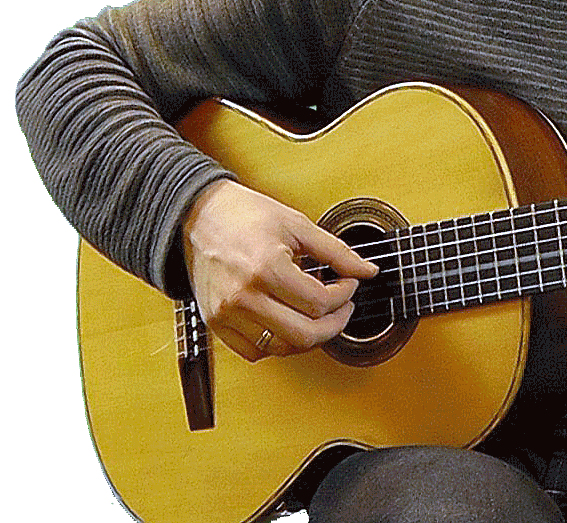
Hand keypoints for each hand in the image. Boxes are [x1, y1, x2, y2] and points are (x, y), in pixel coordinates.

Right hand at [181, 178, 378, 361]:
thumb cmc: (246, 215)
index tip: (348, 284)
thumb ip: (336, 251)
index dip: (345, 296)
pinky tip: (287, 322)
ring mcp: (226, 314)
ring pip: (281, 348)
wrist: (200, 216)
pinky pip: (253, 352)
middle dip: (335, 325)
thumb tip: (367, 271)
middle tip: (342, 308)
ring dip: (308, 337)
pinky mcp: (215, 323)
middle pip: (304, 334)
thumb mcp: (298, 224)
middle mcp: (243, 296)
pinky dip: (276, 344)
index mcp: (266, 267)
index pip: (320, 302)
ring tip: (317, 316)